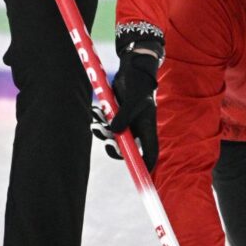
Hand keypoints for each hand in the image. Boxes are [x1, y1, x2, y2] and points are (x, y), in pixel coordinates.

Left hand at [92, 50, 159, 171]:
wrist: (133, 67)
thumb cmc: (139, 83)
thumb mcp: (133, 100)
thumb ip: (123, 116)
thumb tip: (114, 133)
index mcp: (148, 128)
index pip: (150, 153)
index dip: (145, 167)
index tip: (139, 178)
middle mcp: (138, 128)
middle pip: (127, 150)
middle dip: (114, 148)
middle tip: (106, 141)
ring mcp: (126, 122)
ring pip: (112, 137)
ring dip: (102, 132)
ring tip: (96, 121)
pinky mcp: (116, 115)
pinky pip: (106, 125)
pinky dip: (98, 121)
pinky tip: (95, 111)